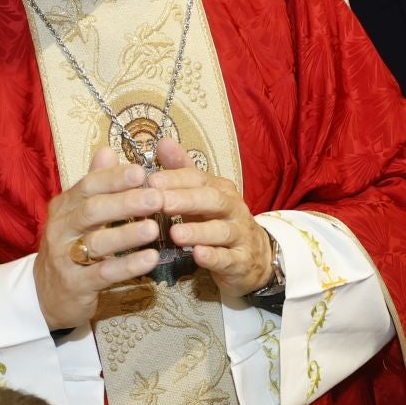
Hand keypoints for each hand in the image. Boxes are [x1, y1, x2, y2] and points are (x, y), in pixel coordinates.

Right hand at [33, 147, 164, 331]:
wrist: (44, 294)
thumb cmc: (69, 247)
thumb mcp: (76, 214)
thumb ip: (94, 184)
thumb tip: (107, 150)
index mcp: (64, 207)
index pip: (87, 186)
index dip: (113, 179)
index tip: (140, 172)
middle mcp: (61, 229)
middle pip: (92, 211)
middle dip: (125, 203)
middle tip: (156, 199)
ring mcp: (65, 258)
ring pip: (97, 242)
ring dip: (127, 235)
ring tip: (154, 228)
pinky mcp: (76, 285)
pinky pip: (103, 273)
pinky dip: (127, 266)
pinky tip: (150, 259)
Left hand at [146, 139, 275, 298]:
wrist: (254, 256)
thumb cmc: (218, 221)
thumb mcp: (202, 195)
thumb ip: (182, 171)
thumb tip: (162, 142)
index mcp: (219, 189)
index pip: (198, 179)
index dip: (175, 179)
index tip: (150, 181)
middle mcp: (233, 208)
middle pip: (212, 200)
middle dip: (185, 200)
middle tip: (160, 202)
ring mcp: (240, 235)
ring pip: (221, 231)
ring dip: (198, 231)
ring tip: (174, 233)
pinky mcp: (242, 262)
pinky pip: (228, 259)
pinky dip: (214, 257)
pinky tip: (198, 255)